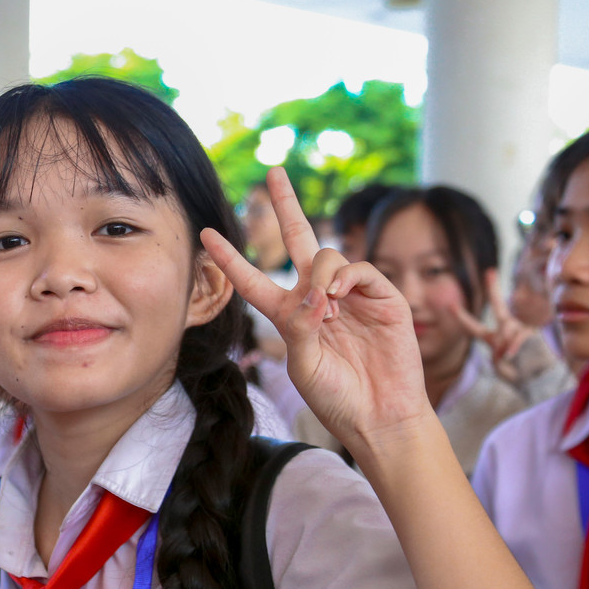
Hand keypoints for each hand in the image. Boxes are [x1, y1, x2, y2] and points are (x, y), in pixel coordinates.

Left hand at [202, 167, 432, 451]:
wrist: (380, 416)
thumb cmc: (337, 398)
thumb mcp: (304, 366)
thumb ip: (299, 328)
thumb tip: (312, 292)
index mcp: (290, 316)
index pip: (254, 281)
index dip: (231, 260)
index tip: (206, 235)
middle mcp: (318, 298)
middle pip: (299, 240)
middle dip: (287, 205)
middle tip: (273, 171)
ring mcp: (351, 294)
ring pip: (328, 256)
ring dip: (320, 273)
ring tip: (325, 306)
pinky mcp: (382, 297)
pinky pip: (359, 268)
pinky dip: (345, 276)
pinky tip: (338, 296)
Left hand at [452, 268, 540, 383]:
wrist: (542, 379)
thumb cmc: (521, 375)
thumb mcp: (502, 368)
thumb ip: (499, 356)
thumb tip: (506, 345)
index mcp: (494, 339)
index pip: (474, 327)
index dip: (462, 317)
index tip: (450, 305)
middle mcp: (507, 330)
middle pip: (499, 306)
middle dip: (494, 289)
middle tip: (490, 271)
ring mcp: (521, 329)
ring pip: (506, 331)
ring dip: (506, 347)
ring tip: (512, 359)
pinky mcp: (534, 333)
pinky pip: (518, 338)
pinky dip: (514, 348)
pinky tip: (512, 355)